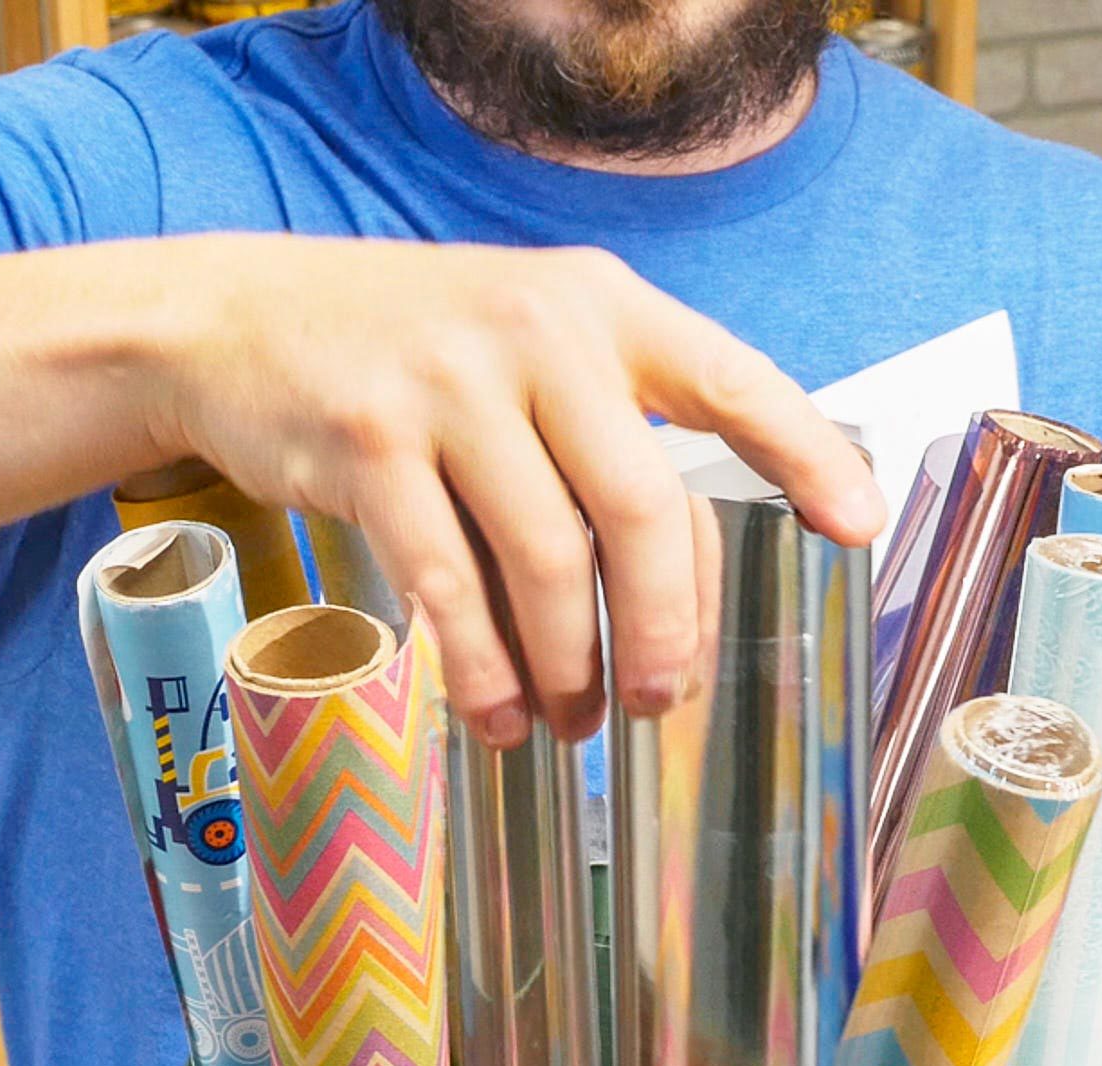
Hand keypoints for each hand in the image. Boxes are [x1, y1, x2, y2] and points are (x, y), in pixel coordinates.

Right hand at [149, 236, 883, 745]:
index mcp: (601, 306)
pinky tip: (497, 719)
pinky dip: (483, 668)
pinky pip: (446, 581)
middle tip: (662, 702)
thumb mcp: (528, 345)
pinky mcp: (368, 439)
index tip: (858, 529)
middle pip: (641, 507)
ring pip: (545, 558)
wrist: (244, 319)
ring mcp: (448, 382)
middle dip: (662, 627)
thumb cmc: (414, 354)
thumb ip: (607, 431)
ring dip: (568, 666)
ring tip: (572, 722)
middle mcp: (538, 330)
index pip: (730, 379)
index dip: (806, 454)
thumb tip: (673, 596)